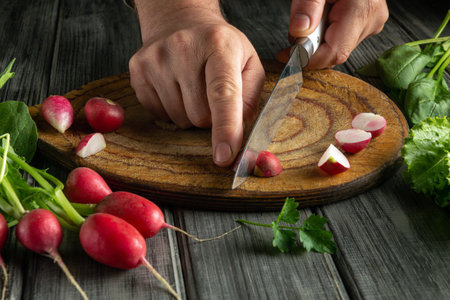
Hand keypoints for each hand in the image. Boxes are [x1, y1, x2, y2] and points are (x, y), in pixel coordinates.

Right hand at [129, 2, 264, 166]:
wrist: (180, 21)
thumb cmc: (219, 46)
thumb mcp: (248, 62)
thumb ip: (251, 98)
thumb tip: (241, 131)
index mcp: (218, 45)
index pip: (222, 94)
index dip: (225, 128)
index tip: (224, 157)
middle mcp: (183, 48)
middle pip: (200, 116)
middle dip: (210, 118)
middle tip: (211, 95)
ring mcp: (156, 59)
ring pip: (179, 119)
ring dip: (190, 115)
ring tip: (193, 88)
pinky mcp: (138, 70)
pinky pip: (159, 114)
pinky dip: (171, 111)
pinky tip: (176, 88)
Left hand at [277, 0, 388, 68]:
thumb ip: (307, 5)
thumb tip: (298, 31)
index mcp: (362, 9)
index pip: (334, 52)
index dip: (308, 58)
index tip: (287, 55)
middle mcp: (370, 20)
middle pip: (334, 52)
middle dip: (310, 47)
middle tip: (298, 28)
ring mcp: (371, 23)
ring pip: (337, 47)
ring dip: (317, 40)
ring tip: (314, 16)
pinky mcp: (367, 23)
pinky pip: (341, 39)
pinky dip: (325, 34)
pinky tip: (322, 18)